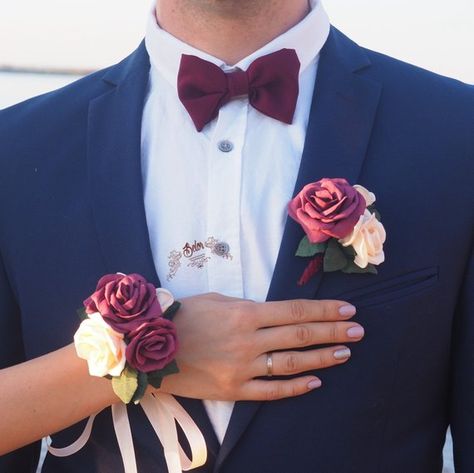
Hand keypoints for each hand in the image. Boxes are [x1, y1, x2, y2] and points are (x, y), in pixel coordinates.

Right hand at [159, 293, 363, 400]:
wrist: (149, 349)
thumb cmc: (183, 316)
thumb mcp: (216, 300)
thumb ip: (248, 307)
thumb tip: (275, 313)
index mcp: (245, 314)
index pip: (295, 311)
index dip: (324, 310)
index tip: (347, 309)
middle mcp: (249, 341)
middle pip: (301, 336)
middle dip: (334, 332)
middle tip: (359, 330)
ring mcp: (243, 369)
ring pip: (292, 364)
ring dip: (323, 358)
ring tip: (346, 353)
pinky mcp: (234, 390)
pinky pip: (271, 391)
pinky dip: (295, 387)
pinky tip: (315, 381)